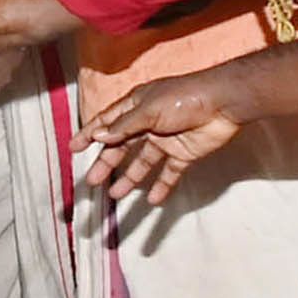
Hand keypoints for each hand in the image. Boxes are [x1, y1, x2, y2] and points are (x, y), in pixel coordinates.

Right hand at [77, 74, 243, 204]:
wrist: (223, 103)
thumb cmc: (184, 97)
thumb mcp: (148, 110)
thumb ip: (124, 127)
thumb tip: (100, 137)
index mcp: (136, 106)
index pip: (106, 122)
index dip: (89, 134)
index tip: (73, 148)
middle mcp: (148, 123)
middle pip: (122, 146)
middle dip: (106, 163)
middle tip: (92, 180)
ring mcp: (166, 139)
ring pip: (143, 163)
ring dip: (130, 178)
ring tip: (116, 194)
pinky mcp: (184, 153)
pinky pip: (170, 173)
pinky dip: (162, 186)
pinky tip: (153, 200)